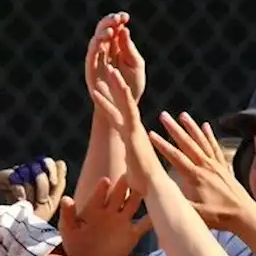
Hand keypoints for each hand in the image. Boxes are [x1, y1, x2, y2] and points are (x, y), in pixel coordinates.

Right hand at [0, 158, 68, 221]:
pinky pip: (11, 176)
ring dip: (30, 190)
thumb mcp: (50, 204)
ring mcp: (11, 177)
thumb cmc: (34, 221)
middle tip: (41, 200)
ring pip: (25, 170)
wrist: (13, 235)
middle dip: (42, 184)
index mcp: (39, 179)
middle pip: (37, 166)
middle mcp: (25, 174)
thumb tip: (61, 162)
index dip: (51, 169)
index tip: (54, 183)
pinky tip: (20, 200)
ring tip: (29, 203)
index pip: (46, 163)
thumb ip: (58, 184)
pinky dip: (19, 190)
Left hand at [59, 173, 151, 255]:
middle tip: (132, 172)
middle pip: (120, 193)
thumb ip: (68, 215)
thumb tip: (66, 199)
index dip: (103, 188)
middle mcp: (111, 210)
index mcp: (94, 208)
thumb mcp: (69, 231)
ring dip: (140, 195)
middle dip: (125, 184)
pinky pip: (144, 225)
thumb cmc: (76, 246)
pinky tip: (162, 213)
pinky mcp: (132, 234)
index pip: (100, 194)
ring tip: (149, 185)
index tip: (105, 181)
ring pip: (134, 203)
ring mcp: (122, 220)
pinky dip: (153, 220)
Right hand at [85, 13, 145, 105]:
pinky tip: (101, 41)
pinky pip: (90, 57)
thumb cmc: (132, 88)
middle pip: (104, 31)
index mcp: (118, 49)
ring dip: (101, 33)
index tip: (125, 17)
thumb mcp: (135, 65)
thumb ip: (129, 49)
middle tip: (117, 18)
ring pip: (96, 42)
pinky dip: (95, 47)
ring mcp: (97, 62)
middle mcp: (106, 53)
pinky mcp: (91, 72)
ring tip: (111, 30)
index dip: (118, 20)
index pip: (115, 29)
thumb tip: (124, 30)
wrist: (125, 109)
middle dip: (109, 23)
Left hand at [88, 65, 164, 194]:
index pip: (118, 116)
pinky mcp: (134, 133)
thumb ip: (127, 169)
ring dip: (117, 85)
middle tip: (108, 69)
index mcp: (131, 137)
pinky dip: (124, 97)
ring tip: (110, 69)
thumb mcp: (130, 173)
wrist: (154, 186)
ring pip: (125, 103)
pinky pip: (128, 111)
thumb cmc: (144, 184)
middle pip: (121, 104)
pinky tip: (119, 84)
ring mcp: (134, 130)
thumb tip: (124, 177)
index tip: (101, 91)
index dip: (109, 103)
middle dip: (114, 87)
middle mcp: (133, 130)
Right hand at [150, 112, 255, 229]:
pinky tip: (205, 126)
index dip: (162, 145)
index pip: (176, 157)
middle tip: (163, 116)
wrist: (245, 215)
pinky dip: (209, 135)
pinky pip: (215, 147)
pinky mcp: (224, 167)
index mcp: (197, 177)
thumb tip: (161, 197)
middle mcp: (206, 167)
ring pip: (202, 141)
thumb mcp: (197, 215)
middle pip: (187, 143)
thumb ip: (180, 204)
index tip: (151, 134)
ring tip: (182, 114)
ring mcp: (216, 165)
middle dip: (174, 129)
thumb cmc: (220, 217)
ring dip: (191, 127)